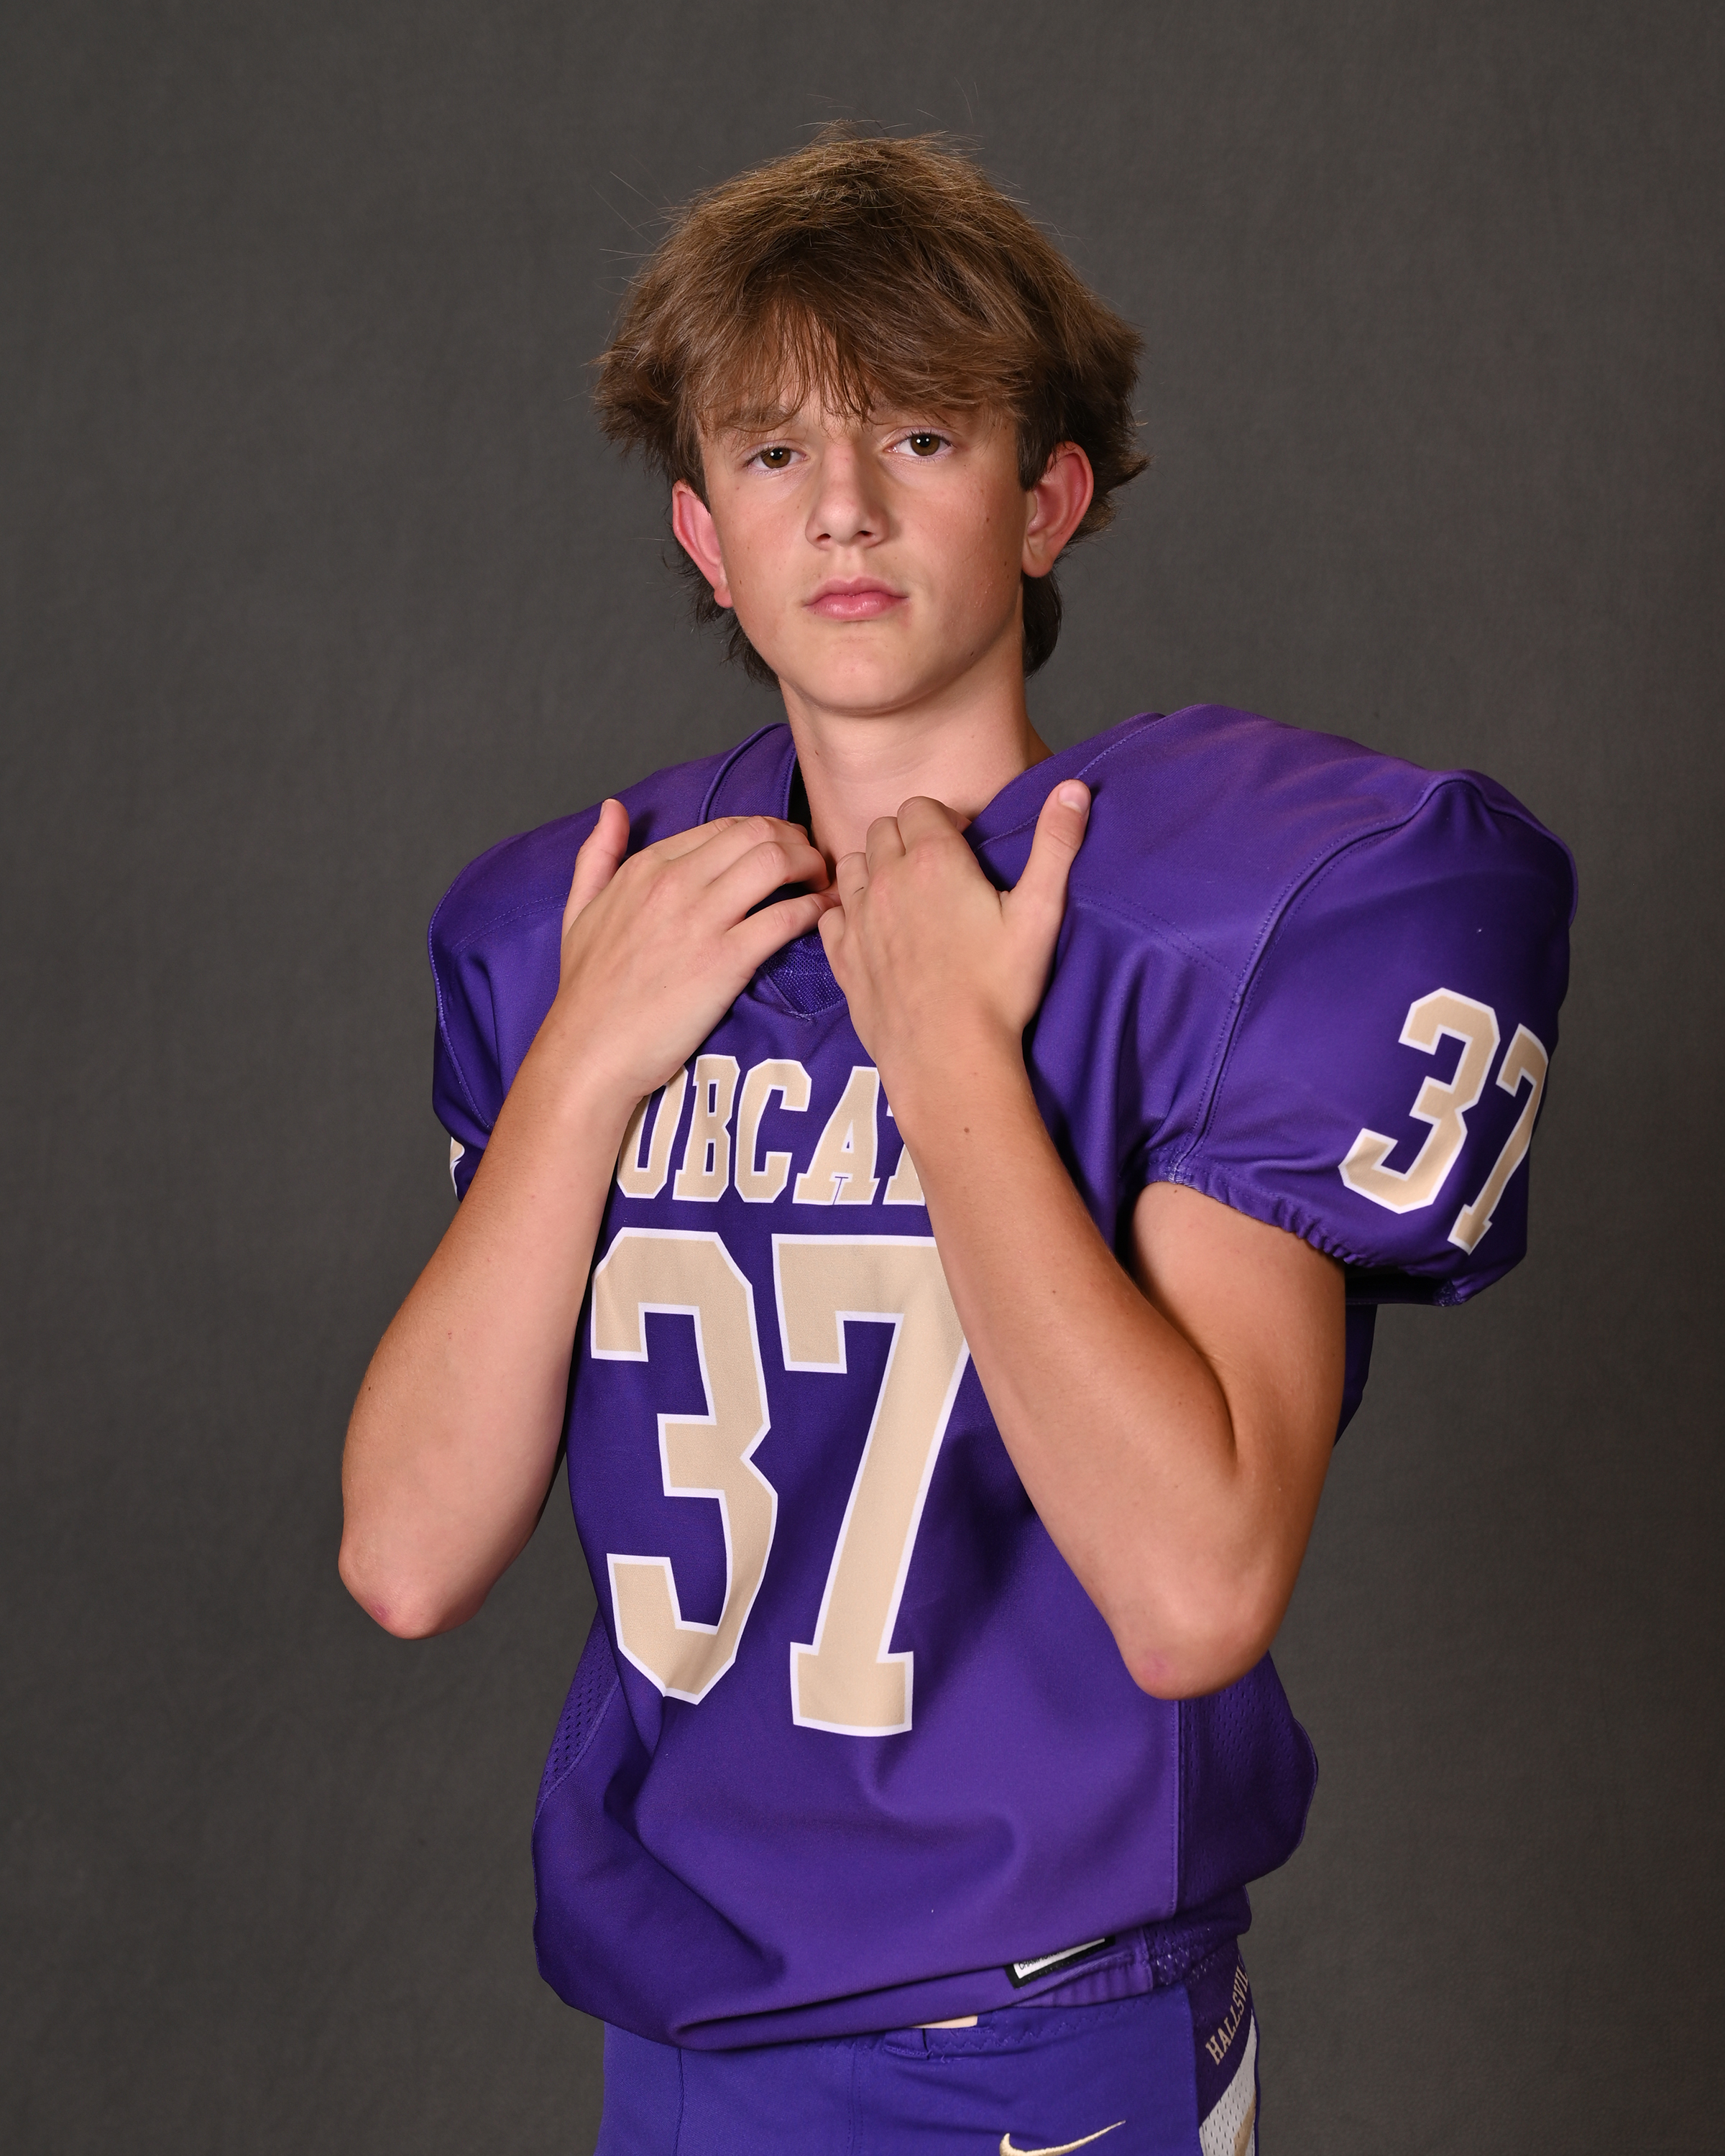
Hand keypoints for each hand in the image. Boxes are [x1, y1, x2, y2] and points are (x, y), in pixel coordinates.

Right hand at [546, 800, 836, 1104]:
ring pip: (776, 862)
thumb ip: (597, 855)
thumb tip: (612, 810)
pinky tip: (824, 914)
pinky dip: (814, 909)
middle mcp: (675, 883)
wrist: (590, 1050)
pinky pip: (786, 916)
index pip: (724, 827)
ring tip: (822, 885)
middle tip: (812, 864)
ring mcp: (701, 920)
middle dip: (796, 841)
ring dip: (811, 867)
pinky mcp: (726, 961)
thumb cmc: (586, 991)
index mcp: (646, 868)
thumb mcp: (578, 910)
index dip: (764, 833)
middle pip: (757, 834)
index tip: (782, 850)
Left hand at [818, 778, 1090, 1114]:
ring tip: (905, 895)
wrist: (949, 1057)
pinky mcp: (842, 955)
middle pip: (883, 828)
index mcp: (935, 859)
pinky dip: (850, 910)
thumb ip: (1055, 845)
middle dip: (908, 838)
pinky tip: (876, 930)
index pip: (922, 807)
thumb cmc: (1000, 987)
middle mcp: (887, 879)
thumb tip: (1073, 787)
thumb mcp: (1040, 913)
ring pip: (852, 863)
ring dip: (874, 867)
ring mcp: (858, 917)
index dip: (943, 821)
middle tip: (937, 872)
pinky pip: (833, 910)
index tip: (964, 848)